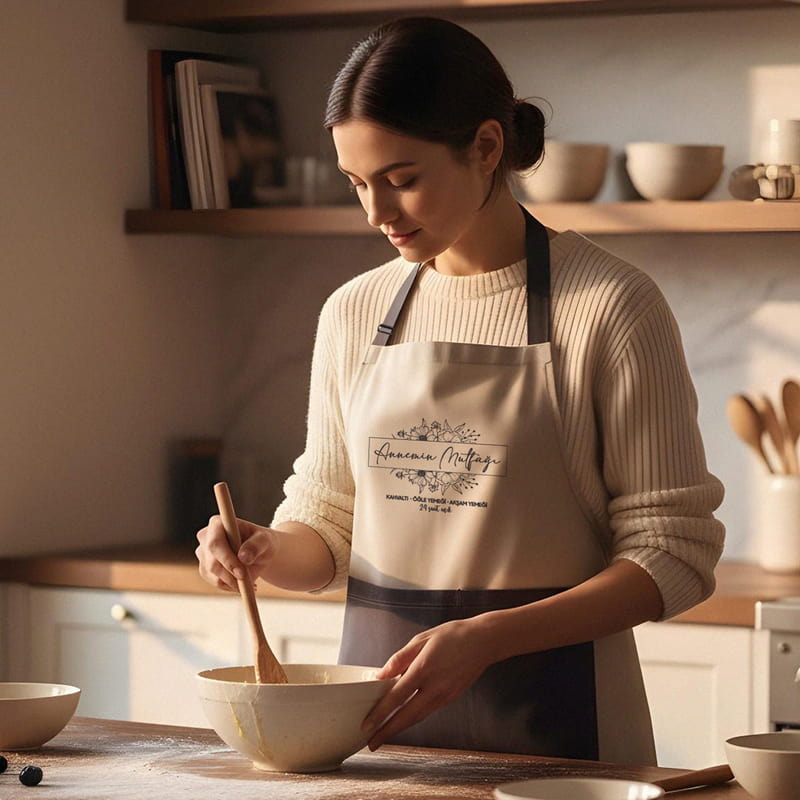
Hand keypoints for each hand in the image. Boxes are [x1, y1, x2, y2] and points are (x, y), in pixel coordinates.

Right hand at [195, 516, 279, 591]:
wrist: (260, 552)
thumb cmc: (262, 541)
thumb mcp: (265, 540)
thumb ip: (256, 545)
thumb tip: (243, 557)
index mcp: (217, 524)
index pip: (215, 543)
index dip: (226, 559)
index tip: (241, 573)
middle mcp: (206, 537)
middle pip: (212, 562)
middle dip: (231, 575)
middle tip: (249, 582)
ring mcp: (203, 554)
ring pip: (213, 575)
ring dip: (233, 582)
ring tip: (250, 580)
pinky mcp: (205, 568)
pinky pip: (216, 582)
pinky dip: (231, 586)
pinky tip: (243, 582)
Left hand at [361, 616, 494, 749]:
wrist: (483, 641)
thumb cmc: (452, 635)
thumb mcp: (422, 639)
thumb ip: (400, 658)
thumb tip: (381, 674)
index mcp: (423, 669)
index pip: (396, 697)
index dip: (379, 714)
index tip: (366, 725)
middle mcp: (434, 686)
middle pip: (406, 716)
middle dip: (387, 732)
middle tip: (371, 743)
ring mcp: (445, 695)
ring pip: (418, 717)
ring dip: (400, 728)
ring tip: (384, 735)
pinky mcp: (452, 698)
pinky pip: (428, 711)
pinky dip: (414, 718)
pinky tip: (404, 719)